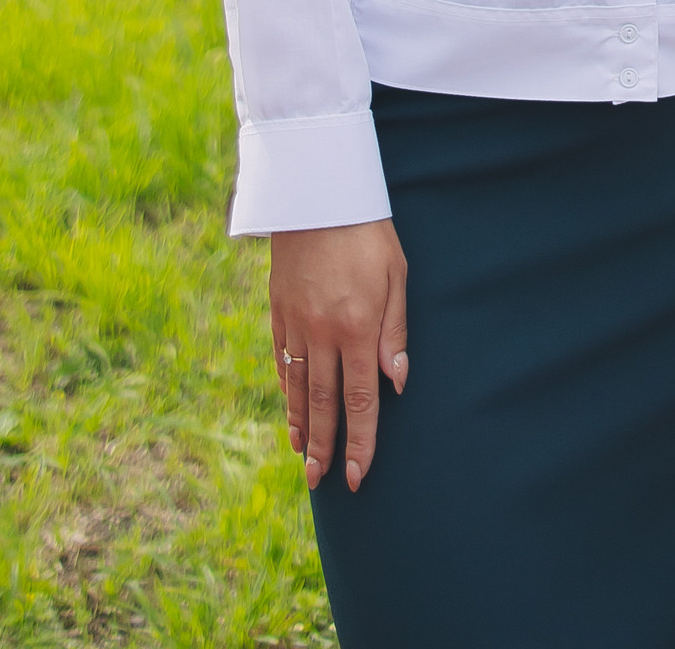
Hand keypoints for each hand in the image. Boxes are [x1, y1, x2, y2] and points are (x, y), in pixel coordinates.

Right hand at [269, 220, 408, 491]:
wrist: (317, 191)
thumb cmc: (367, 231)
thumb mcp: (396, 275)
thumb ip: (395, 331)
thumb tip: (396, 384)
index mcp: (357, 327)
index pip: (360, 401)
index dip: (360, 443)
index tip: (356, 476)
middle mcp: (322, 333)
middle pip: (324, 404)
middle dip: (325, 447)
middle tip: (322, 483)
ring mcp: (295, 323)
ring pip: (298, 387)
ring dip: (301, 426)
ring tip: (304, 457)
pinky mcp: (278, 309)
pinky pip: (282, 359)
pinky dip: (287, 389)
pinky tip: (291, 407)